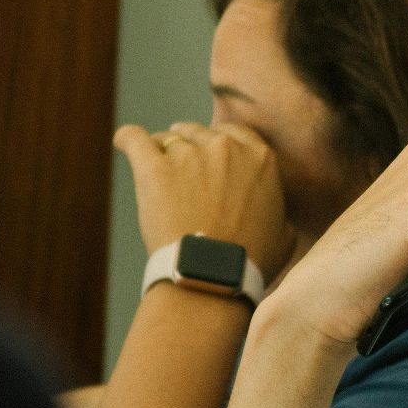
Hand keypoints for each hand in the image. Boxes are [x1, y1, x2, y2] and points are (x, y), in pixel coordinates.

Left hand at [114, 120, 296, 280]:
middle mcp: (226, 147)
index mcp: (260, 158)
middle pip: (199, 132)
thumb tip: (278, 216)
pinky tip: (123, 141)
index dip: (220, 144)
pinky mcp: (154, 167)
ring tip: (158, 175)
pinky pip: (133, 138)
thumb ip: (279, 212)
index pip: (235, 133)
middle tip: (183, 169)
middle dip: (190, 146)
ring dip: (163, 152)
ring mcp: (188, 154)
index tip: (211, 156)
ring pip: (168, 138)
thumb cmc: (250, 263)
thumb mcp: (285, 235)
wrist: (211, 275)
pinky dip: (127, 139)